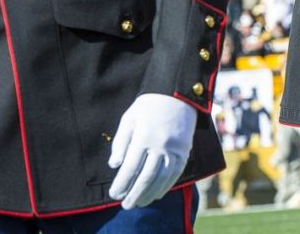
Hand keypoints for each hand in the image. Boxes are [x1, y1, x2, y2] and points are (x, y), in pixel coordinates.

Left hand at [109, 94, 197, 208]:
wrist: (178, 93)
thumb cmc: (148, 105)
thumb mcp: (129, 118)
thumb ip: (120, 142)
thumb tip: (115, 165)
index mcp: (144, 137)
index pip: (130, 167)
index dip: (121, 184)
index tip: (114, 194)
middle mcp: (160, 145)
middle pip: (146, 177)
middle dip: (134, 194)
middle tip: (125, 205)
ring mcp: (175, 149)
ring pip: (161, 179)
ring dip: (149, 194)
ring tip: (139, 203)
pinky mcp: (185, 151)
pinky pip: (176, 174)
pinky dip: (166, 186)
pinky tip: (157, 194)